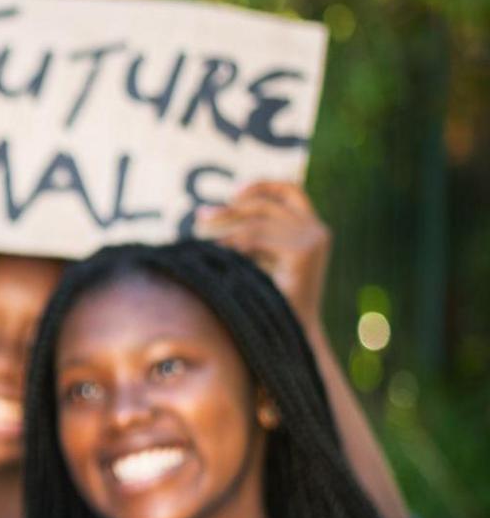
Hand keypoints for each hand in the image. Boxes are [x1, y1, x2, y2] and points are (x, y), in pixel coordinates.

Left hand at [195, 180, 328, 326]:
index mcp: (314, 228)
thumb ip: (256, 233)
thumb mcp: (264, 258)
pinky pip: (254, 239)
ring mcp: (313, 240)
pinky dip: (232, 245)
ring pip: (256, 224)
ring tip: (207, 244)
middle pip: (266, 205)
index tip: (233, 192)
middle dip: (231, 209)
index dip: (262, 185)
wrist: (291, 332)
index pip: (291, 190)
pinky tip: (220, 254)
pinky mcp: (302, 252)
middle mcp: (317, 230)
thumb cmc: (272, 298)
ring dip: (226, 232)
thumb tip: (212, 211)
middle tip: (200, 216)